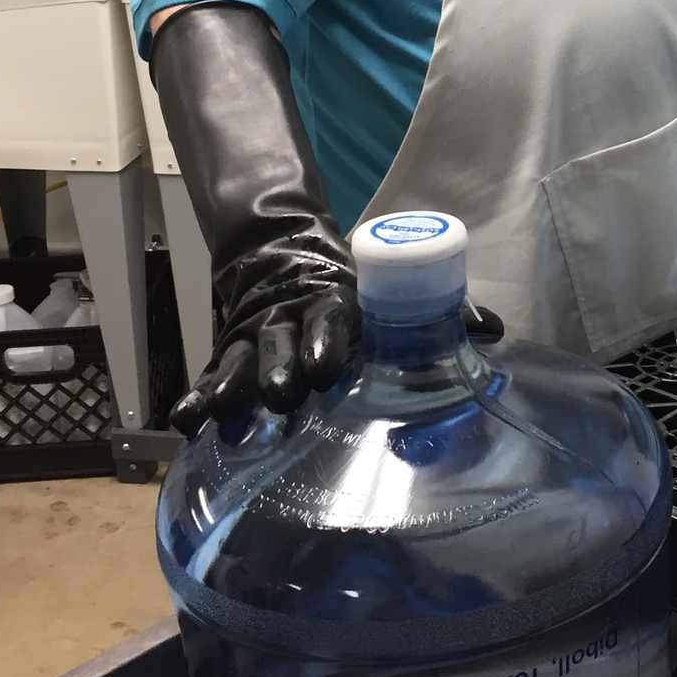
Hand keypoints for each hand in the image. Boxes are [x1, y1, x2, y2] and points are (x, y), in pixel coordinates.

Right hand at [170, 292, 505, 436]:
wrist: (284, 256)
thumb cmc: (353, 296)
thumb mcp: (387, 298)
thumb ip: (440, 316)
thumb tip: (491, 329)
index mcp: (336, 304)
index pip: (333, 317)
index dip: (329, 339)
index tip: (328, 366)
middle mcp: (292, 318)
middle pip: (281, 340)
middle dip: (280, 367)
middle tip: (281, 394)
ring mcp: (256, 335)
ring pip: (242, 358)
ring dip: (234, 386)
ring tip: (220, 413)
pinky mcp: (230, 351)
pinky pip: (213, 374)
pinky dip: (199, 394)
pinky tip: (185, 419)